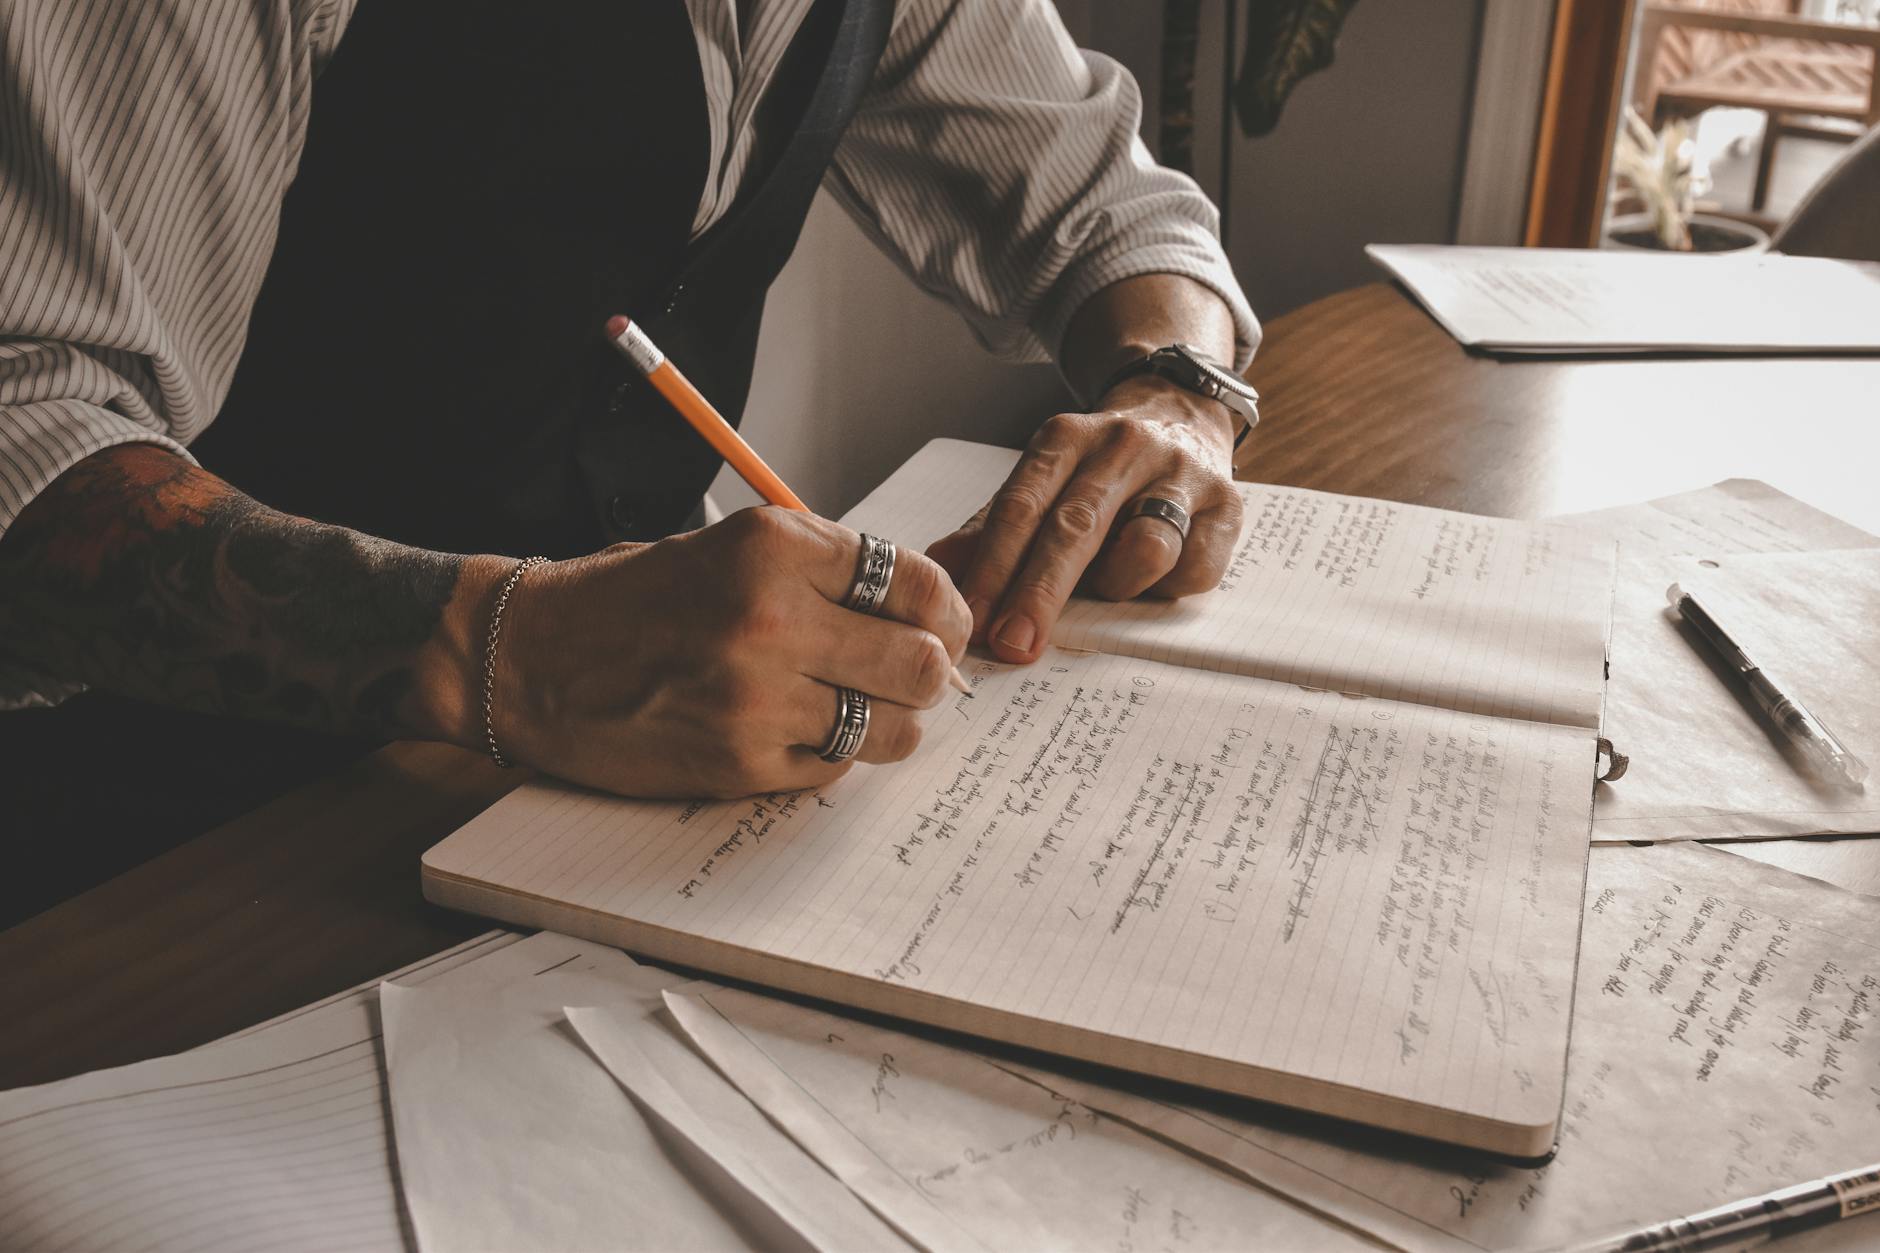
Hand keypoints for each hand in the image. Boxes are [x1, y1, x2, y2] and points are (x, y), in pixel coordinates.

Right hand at [485, 508, 970, 797]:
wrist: (532, 659)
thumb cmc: (635, 600)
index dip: (943, 611)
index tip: (938, 625)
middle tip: (909, 674)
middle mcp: (772, 618)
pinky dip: (830, 754)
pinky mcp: (740, 763)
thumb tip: (926, 612)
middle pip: (921, 663)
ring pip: (894, 728)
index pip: (918, 583)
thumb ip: (825, 571)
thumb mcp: (732, 547)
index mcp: (775, 546)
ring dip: (888, 721)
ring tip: (854, 706)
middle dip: (928, 672)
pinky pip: (836, 768)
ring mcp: (757, 699)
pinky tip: (794, 730)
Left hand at [927, 375, 1244, 662]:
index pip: (1021, 506)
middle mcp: (1123, 446)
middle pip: (1075, 527)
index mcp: (1065, 438)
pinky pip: (1194, 569)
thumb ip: (994, 528)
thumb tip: (942, 569)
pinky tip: (1154, 579)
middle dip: (1039, 593)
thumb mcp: (1043, 485)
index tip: (971, 619)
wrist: (1182, 415)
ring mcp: (1180, 473)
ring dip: (1116, 585)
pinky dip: (1167, 588)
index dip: (992, 566)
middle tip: (1012, 643)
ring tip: (1109, 586)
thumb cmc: (1099, 472)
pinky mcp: (1228, 504)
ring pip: (1145, 547)